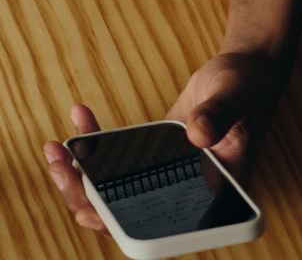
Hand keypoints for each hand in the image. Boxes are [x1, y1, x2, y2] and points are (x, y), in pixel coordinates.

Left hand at [43, 54, 283, 236]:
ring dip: (80, 172)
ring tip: (55, 147)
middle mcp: (187, 193)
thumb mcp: (235, 97)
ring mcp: (166, 175)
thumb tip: (199, 136)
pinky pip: (116, 160)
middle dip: (85, 194)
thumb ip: (219, 116)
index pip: (163, 229)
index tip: (87, 210)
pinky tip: (79, 113)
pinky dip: (93, 141)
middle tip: (57, 163)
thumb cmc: (247, 87)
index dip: (121, 227)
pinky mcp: (152, 156)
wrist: (242, 72)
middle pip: (127, 212)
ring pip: (115, 190)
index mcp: (213, 196)